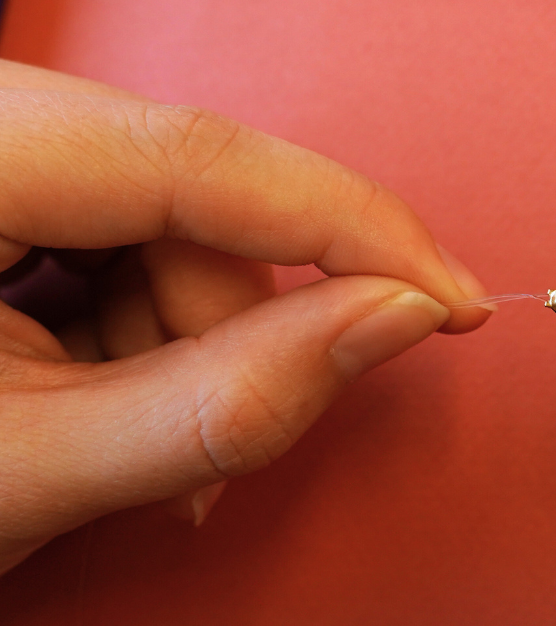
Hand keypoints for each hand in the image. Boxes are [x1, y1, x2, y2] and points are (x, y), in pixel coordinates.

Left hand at [0, 61, 489, 572]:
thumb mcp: (34, 465)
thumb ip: (231, 397)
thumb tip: (392, 320)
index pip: (201, 160)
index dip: (351, 229)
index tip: (444, 294)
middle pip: (186, 199)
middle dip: (230, 332)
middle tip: (210, 455)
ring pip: (164, 224)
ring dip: (181, 341)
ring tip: (127, 442)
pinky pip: (117, 239)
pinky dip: (138, 326)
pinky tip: (91, 392)